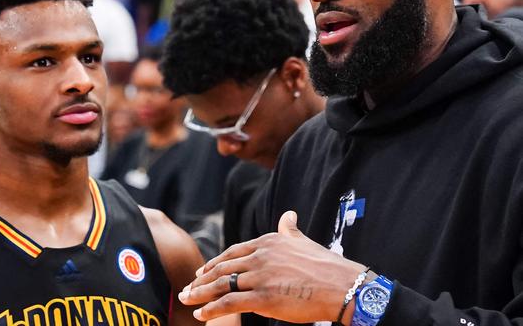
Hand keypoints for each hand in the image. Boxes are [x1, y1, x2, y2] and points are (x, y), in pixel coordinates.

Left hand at [178, 211, 367, 322]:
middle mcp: (260, 256)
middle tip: (188, 287)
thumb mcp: (303, 241)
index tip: (203, 270)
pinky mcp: (263, 297)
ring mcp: (260, 276)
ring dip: (200, 293)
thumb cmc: (326, 266)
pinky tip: (202, 314)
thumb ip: (290, 230)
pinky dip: (212, 309)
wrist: (342, 285)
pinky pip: (230, 302)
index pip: (233, 251)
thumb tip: (289, 215)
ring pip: (221, 284)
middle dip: (202, 278)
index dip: (216, 262)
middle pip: (222, 267)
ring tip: (186, 300)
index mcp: (268, 241)